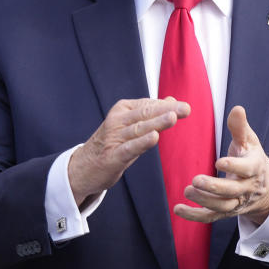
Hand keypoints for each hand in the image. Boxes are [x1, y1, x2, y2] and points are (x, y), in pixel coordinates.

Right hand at [69, 98, 189, 206]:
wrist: (83, 167)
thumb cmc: (113, 144)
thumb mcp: (131, 126)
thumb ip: (150, 114)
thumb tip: (172, 100)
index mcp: (123, 110)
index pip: (148, 105)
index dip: (166, 106)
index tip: (185, 106)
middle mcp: (117, 121)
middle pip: (146, 114)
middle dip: (167, 111)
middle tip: (185, 109)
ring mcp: (114, 138)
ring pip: (139, 129)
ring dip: (156, 123)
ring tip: (173, 117)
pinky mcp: (113, 156)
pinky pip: (130, 148)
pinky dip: (142, 142)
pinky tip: (154, 137)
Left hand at [174, 105, 268, 225]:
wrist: (264, 187)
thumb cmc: (251, 157)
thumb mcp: (249, 140)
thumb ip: (240, 126)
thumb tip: (237, 108)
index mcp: (255, 168)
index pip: (247, 170)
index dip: (234, 167)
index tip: (219, 162)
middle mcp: (247, 188)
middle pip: (232, 192)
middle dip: (214, 188)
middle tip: (195, 180)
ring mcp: (237, 202)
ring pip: (222, 206)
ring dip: (204, 201)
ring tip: (187, 190)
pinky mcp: (226, 212)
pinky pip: (211, 217)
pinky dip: (194, 216)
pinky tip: (178, 209)